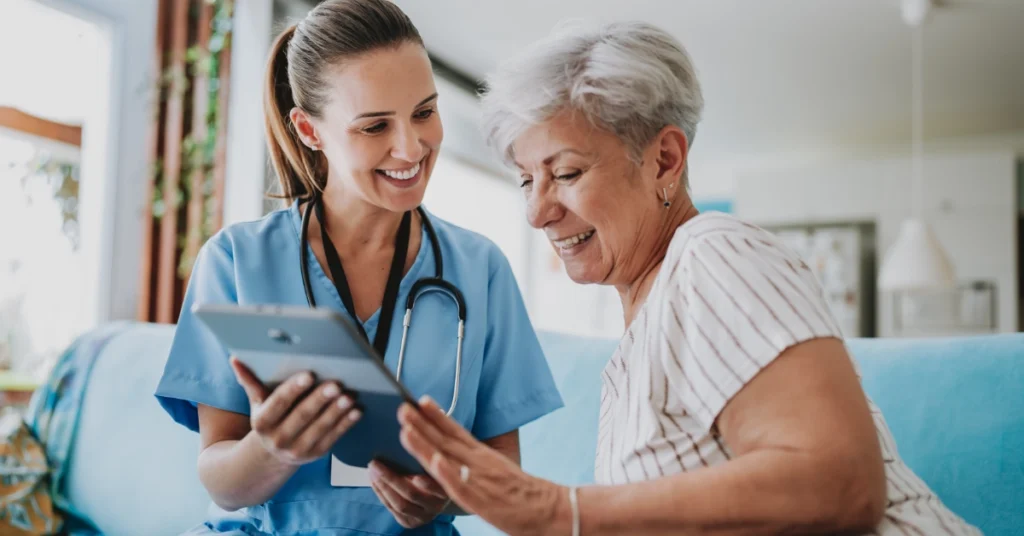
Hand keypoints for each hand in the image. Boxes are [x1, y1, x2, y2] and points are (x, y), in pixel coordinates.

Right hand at [230, 357, 361, 465]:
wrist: (272, 453)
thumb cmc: (270, 416)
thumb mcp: (257, 401)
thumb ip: (250, 380)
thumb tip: (234, 358)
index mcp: (262, 422)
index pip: (278, 403)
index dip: (293, 389)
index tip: (309, 374)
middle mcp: (278, 439)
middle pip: (302, 416)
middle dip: (319, 399)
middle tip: (336, 384)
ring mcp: (297, 450)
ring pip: (320, 428)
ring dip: (336, 412)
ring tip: (349, 396)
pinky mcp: (315, 455)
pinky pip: (333, 438)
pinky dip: (346, 424)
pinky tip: (356, 411)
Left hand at [368, 460, 450, 527]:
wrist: (438, 492)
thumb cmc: (434, 469)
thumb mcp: (436, 463)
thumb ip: (426, 457)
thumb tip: (407, 440)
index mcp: (448, 489)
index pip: (438, 488)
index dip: (427, 485)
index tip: (415, 476)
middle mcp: (437, 506)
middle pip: (412, 494)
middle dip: (390, 479)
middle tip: (375, 463)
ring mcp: (423, 516)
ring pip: (400, 504)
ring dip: (382, 486)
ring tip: (372, 470)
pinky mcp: (410, 522)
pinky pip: (392, 509)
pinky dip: (381, 493)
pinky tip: (375, 480)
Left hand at [398, 396, 564, 535]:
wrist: (549, 510)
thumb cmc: (522, 494)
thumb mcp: (497, 470)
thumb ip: (476, 463)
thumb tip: (452, 456)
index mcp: (482, 456)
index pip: (456, 431)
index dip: (437, 416)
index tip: (421, 400)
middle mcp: (479, 462)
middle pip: (445, 440)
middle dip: (421, 424)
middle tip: (401, 407)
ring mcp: (479, 479)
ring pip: (447, 459)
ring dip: (425, 443)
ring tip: (406, 429)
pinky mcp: (481, 499)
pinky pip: (461, 485)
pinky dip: (447, 473)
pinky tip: (434, 461)